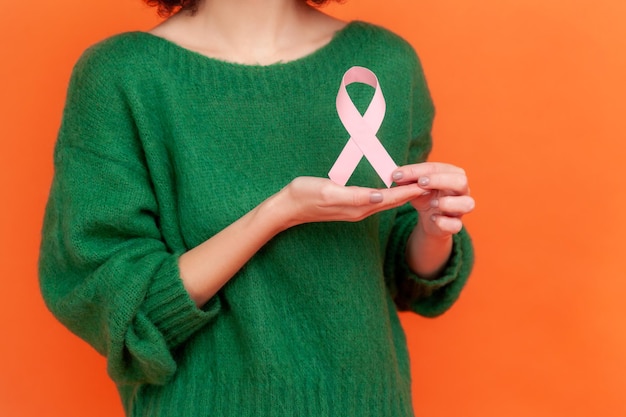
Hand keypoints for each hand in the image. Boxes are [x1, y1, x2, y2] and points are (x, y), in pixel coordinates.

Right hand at [268, 176, 428, 229]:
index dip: (410, 190)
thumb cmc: (305, 195)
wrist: (287, 208)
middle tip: (433, 184)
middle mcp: (360, 210)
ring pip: (386, 202)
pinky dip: (389, 195)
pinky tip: (392, 190)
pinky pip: (375, 201)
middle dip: (412, 193)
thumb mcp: (329, 191)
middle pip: (393, 201)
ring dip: (403, 194)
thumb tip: (380, 197)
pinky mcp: (348, 206)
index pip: (391, 198)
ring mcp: (354, 210)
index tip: (429, 183)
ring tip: (420, 186)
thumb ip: (355, 196)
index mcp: (359, 206)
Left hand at [392, 162, 474, 236]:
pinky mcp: (456, 225)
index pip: (439, 168)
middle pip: (461, 181)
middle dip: (439, 180)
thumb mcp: (415, 186)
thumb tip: (396, 174)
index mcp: (452, 175)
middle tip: (420, 183)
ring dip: (447, 202)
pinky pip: (456, 225)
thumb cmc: (425, 196)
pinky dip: (444, 222)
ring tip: (432, 203)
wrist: (430, 220)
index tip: (399, 174)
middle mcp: (461, 190)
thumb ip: (408, 179)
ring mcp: (461, 209)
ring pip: (467, 204)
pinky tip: (433, 218)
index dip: (419, 170)